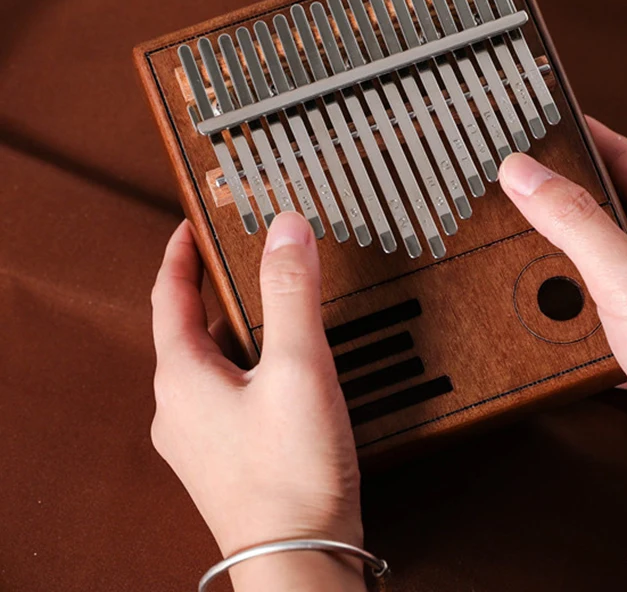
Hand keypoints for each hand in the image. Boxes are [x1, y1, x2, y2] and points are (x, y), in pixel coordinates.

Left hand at [150, 213, 364, 591]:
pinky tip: (286, 373)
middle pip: (191, 328)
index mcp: (182, 377)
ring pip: (213, 363)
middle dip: (218, 291)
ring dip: (238, 331)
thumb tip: (285, 228)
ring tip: (276, 312)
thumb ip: (292, 293)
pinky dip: (250, 366)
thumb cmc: (291, 474)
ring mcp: (198, 437)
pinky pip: (228, 393)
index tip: (190, 226)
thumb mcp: (297, 367)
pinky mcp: (224, 457)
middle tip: (248, 262)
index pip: (168, 296)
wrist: (300, 561)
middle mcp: (178, 407)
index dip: (180, 254)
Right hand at [499, 117, 626, 590]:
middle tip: (519, 177)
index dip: (585, 134)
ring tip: (519, 235)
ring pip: (602, 255)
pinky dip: (568, 299)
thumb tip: (523, 170)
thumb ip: (573, 218)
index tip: (545, 120)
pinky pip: (598, 302)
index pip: (626, 156)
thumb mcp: (626, 273)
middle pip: (612, 203)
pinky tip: (541, 304)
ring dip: (563, 247)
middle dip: (566, 189)